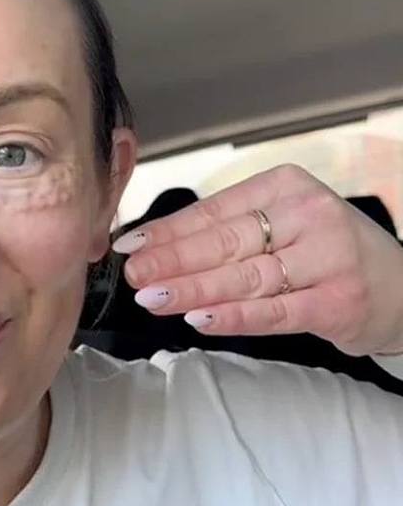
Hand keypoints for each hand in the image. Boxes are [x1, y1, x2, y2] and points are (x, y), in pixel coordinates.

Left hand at [115, 163, 402, 356]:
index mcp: (287, 187)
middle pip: (225, 243)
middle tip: (134, 274)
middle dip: (172, 261)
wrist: (401, 289)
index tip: (130, 247)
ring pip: (245, 277)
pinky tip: (199, 319)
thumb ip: (228, 231)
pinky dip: (233, 316)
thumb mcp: (283, 224)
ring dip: (193, 289)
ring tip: (153, 297)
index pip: (215, 211)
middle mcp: (310, 216)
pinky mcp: (338, 302)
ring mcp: (328, 259)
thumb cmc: (325, 253)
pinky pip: (274, 311)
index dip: (168, 231)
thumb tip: (153, 245)